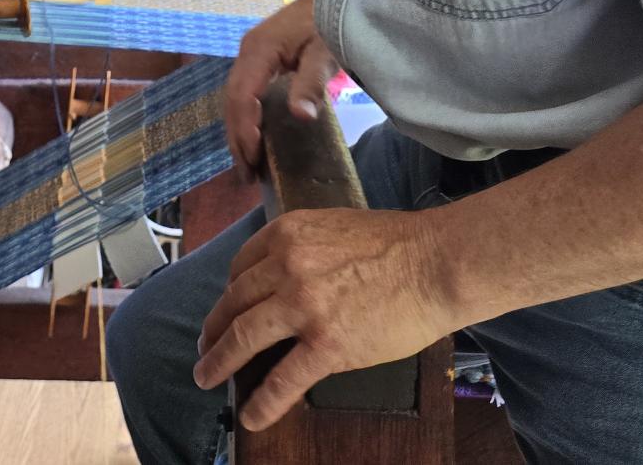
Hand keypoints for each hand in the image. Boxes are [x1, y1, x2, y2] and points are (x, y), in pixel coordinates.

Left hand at [193, 208, 454, 429]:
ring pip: (244, 338)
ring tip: (207, 376)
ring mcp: (304, 307)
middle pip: (235, 302)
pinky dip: (263, 401)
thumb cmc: (398, 244)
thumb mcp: (334, 226)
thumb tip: (286, 275)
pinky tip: (252, 415)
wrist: (437, 263)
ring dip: (219, 362)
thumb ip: (304, 247)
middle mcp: (287, 267)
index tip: (227, 309)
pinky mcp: (327, 344)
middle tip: (205, 346)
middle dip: (215, 328)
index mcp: (288, 234)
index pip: (241, 268)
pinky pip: (283, 379)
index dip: (230, 293)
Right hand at [225, 0, 338, 177]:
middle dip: (237, 140)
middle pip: (233, 102)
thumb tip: (300, 117)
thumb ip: (311, 83)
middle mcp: (248, 53)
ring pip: (235, 100)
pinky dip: (246, 120)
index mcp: (259, 51)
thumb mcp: (325, 52)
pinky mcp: (259, 60)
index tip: (253, 160)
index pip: (242, 97)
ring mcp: (251, 55)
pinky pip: (245, 94)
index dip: (245, 130)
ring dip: (239, 133)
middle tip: (246, 176)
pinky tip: (254, 138)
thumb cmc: (329, 21)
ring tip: (247, 166)